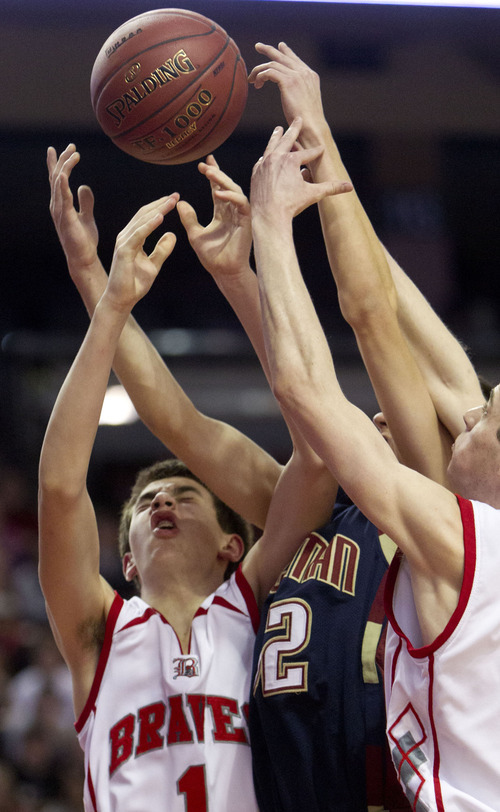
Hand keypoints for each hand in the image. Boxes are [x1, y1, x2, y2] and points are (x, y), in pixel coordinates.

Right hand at [47, 144, 99, 270]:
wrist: (84, 259)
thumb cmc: (84, 240)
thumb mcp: (87, 216)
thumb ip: (85, 201)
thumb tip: (83, 186)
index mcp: (61, 204)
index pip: (57, 179)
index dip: (57, 162)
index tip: (60, 147)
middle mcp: (57, 205)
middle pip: (56, 176)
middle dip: (62, 159)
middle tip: (72, 145)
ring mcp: (59, 211)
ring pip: (58, 183)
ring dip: (65, 166)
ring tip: (74, 153)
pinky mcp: (65, 219)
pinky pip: (62, 198)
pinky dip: (62, 184)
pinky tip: (65, 173)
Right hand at [105, 198, 177, 312]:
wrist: (122, 300)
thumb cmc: (135, 284)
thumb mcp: (154, 264)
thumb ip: (162, 250)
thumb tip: (172, 234)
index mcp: (133, 238)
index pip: (147, 217)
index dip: (161, 207)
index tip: (175, 199)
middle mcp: (126, 236)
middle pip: (144, 214)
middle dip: (161, 204)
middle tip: (176, 195)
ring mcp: (123, 242)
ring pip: (141, 221)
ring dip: (158, 210)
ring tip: (172, 201)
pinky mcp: (123, 251)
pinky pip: (138, 235)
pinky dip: (149, 225)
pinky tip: (161, 217)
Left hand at [177, 154, 251, 281]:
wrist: (224, 272)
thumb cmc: (212, 257)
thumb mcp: (195, 234)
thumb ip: (189, 218)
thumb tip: (179, 202)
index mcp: (221, 213)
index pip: (217, 188)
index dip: (212, 175)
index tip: (203, 163)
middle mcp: (232, 212)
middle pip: (226, 186)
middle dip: (217, 173)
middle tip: (204, 165)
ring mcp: (240, 216)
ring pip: (235, 191)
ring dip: (223, 181)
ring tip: (209, 173)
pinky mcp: (246, 222)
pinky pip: (241, 204)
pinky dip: (230, 197)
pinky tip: (218, 193)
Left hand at [248, 43, 325, 142]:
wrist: (313, 127)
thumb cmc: (308, 122)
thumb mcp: (305, 103)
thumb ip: (299, 93)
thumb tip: (292, 95)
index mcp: (310, 76)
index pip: (295, 60)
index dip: (286, 52)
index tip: (279, 47)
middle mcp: (304, 72)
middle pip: (283, 56)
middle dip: (269, 50)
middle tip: (258, 46)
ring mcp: (297, 76)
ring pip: (273, 64)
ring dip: (259, 70)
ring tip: (251, 79)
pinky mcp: (288, 82)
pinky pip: (269, 72)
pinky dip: (261, 76)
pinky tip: (257, 84)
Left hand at [250, 118, 351, 220]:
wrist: (268, 216)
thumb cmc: (291, 205)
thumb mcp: (313, 194)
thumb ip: (331, 188)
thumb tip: (350, 187)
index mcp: (291, 160)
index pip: (307, 153)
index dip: (316, 152)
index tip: (321, 149)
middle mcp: (277, 158)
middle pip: (287, 140)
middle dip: (294, 129)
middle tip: (298, 119)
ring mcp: (264, 165)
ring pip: (271, 147)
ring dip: (276, 137)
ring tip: (279, 129)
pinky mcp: (256, 173)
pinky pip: (262, 161)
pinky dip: (266, 156)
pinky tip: (267, 155)